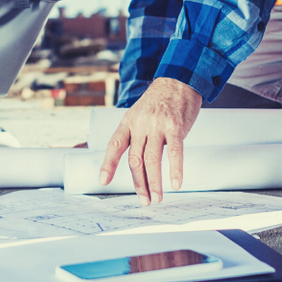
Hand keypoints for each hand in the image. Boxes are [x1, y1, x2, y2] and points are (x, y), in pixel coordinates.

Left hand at [100, 78, 201, 204]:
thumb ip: (135, 135)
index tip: (103, 181)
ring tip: (157, 198)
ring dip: (155, 182)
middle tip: (144, 200)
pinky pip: (175, 152)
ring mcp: (158, 126)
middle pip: (135, 160)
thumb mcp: (138, 114)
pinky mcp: (176, 127)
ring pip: (152, 160)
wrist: (178, 81)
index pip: (114, 146)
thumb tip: (135, 160)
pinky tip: (175, 183)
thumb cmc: (158, 101)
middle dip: (138, 183)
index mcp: (127, 123)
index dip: (107, 164)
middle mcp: (140, 125)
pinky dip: (175, 170)